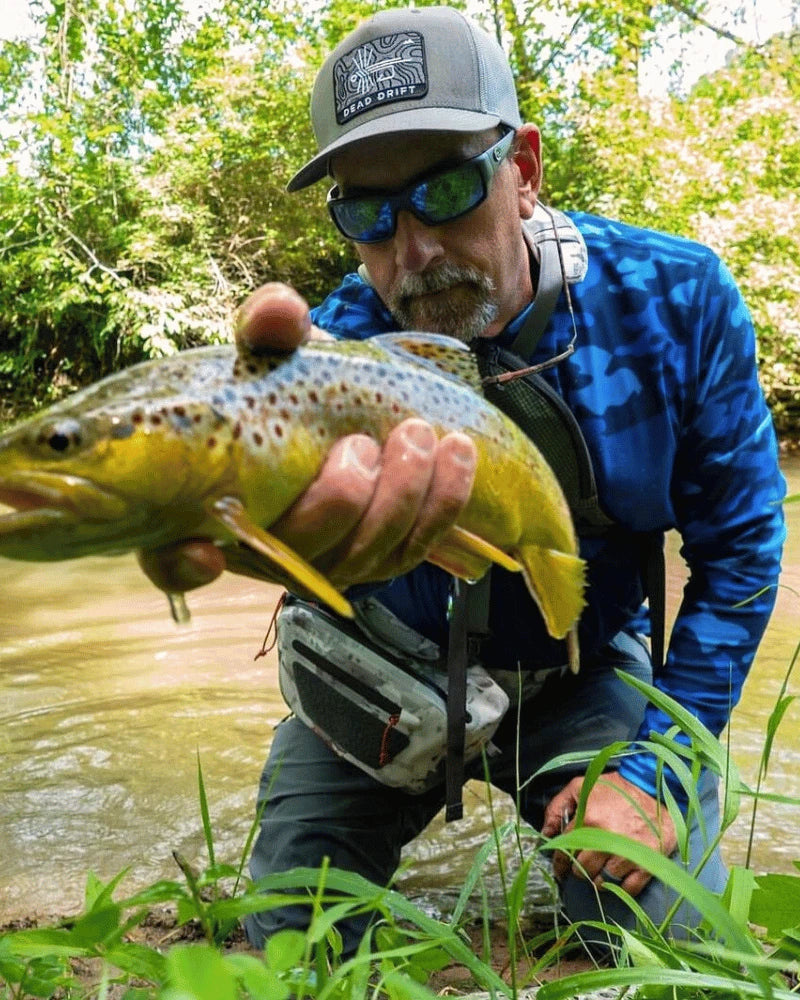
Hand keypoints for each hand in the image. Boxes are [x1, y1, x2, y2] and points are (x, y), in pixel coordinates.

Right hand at [138, 282, 477, 594]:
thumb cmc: (293, 382)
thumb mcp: (276, 350)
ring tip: (422, 438)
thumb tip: (282, 310)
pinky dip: (441, 508)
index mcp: (211, 503)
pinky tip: (457, 459)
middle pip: (297, 556)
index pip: (171, 558)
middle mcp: (266, 544)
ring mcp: (326, 557)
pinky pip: (413, 550)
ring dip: (402, 502)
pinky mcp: (378, 554)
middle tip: (365, 444)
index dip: (180, 566)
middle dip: (340, 503)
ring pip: (363, 558)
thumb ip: (269, 330)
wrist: (353, 402)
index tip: (206, 552)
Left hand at [541, 771, 677, 896]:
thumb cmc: (614, 787)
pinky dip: (620, 887)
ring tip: (599, 870)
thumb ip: (558, 807)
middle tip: (582, 864)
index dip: (559, 862)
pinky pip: (628, 888)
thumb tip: (546, 832)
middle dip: (579, 868)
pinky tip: (616, 878)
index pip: (565, 850)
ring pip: (603, 880)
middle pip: (583, 869)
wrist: (653, 787)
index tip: (560, 868)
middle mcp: (607, 840)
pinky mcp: (647, 863)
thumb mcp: (580, 786)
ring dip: (598, 879)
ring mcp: (628, 854)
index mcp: (589, 820)